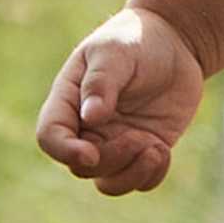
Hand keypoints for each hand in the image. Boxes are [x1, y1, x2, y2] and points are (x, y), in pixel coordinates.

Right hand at [36, 6, 205, 195]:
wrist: (173, 42)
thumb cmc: (134, 40)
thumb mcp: (115, 52)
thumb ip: (101, 82)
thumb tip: (90, 117)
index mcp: (68, 102)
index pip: (50, 137)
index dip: (64, 152)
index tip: (91, 153)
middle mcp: (87, 128)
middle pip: (82, 167)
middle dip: (111, 160)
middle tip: (141, 138)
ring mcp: (114, 142)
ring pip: (108, 183)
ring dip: (131, 175)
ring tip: (156, 149)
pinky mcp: (142, 150)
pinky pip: (140, 181)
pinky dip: (152, 175)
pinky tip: (163, 150)